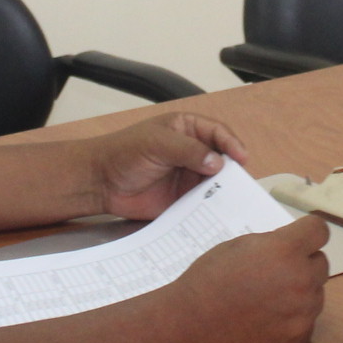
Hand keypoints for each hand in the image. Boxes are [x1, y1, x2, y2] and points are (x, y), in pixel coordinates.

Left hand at [86, 113, 249, 220]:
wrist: (100, 182)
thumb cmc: (124, 152)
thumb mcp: (157, 143)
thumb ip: (187, 150)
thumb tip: (217, 163)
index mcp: (187, 129)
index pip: (218, 133)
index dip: (232, 144)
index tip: (240, 157)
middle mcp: (193, 152)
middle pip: (222, 159)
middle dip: (232, 170)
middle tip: (242, 183)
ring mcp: (189, 176)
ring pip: (216, 183)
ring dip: (225, 191)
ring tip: (235, 200)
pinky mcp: (183, 199)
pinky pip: (203, 203)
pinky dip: (212, 208)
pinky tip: (219, 213)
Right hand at [171, 215, 331, 342]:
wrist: (192, 325)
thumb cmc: (209, 279)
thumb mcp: (239, 246)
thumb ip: (273, 243)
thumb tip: (292, 247)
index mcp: (286, 250)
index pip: (320, 230)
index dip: (309, 232)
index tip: (300, 238)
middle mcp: (302, 280)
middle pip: (321, 262)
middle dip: (303, 263)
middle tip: (277, 271)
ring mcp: (303, 312)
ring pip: (316, 292)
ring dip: (301, 290)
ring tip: (268, 297)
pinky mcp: (299, 336)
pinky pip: (307, 319)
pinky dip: (293, 317)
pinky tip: (268, 318)